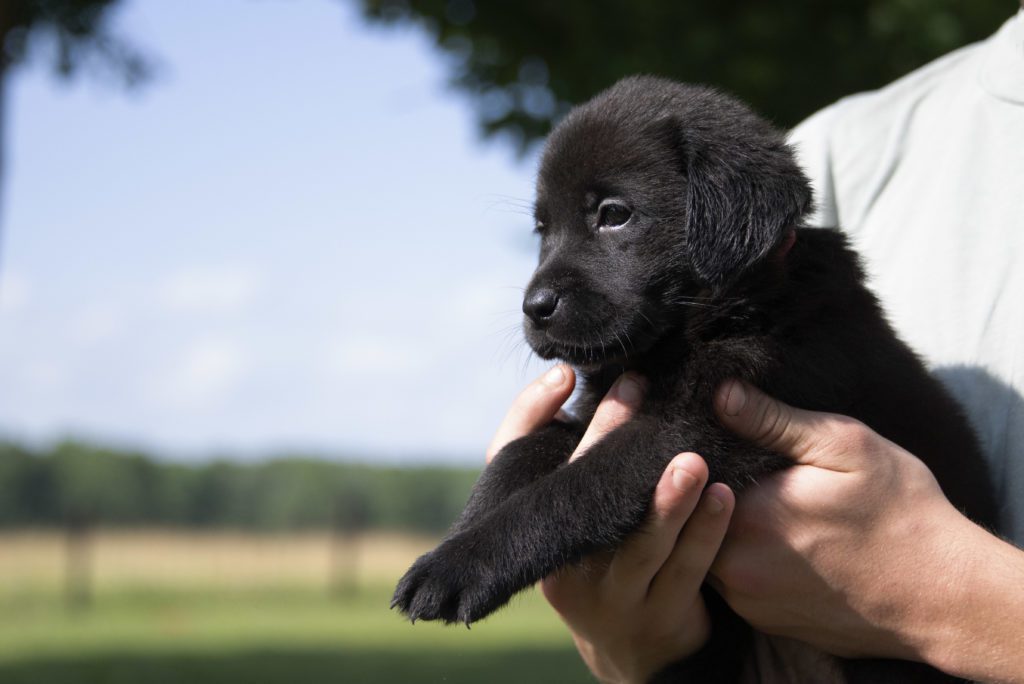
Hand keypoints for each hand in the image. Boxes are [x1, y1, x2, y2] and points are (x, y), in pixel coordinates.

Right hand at [488, 366, 734, 683]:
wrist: (631, 647)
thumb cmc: (601, 555)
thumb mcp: (574, 511)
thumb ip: (572, 456)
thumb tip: (568, 378)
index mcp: (533, 527)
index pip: (509, 462)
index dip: (530, 414)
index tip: (566, 374)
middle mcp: (560, 563)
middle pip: (577, 496)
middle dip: (606, 438)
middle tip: (634, 389)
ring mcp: (607, 595)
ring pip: (639, 542)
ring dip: (667, 500)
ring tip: (690, 461)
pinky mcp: (654, 616)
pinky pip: (684, 569)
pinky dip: (705, 531)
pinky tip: (723, 496)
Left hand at [710, 380, 1023, 681]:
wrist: (944, 596)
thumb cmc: (900, 513)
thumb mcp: (843, 446)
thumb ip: (772, 420)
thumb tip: (720, 394)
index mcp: (746, 519)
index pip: (689, 481)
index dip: (695, 458)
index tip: (710, 440)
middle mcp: (734, 568)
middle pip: (693, 520)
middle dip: (703, 493)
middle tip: (736, 470)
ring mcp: (747, 601)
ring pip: (708, 551)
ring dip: (722, 527)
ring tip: (758, 502)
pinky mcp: (764, 622)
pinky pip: (733, 581)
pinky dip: (743, 558)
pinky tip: (777, 539)